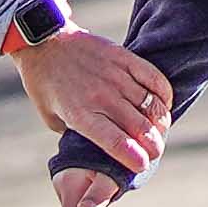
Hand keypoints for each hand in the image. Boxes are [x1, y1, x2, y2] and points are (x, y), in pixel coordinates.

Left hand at [14, 24, 169, 175]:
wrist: (43, 41)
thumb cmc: (44, 83)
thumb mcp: (51, 117)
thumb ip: (74, 134)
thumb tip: (94, 147)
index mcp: (81, 115)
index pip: (116, 143)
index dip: (135, 159)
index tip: (143, 165)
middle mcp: (101, 97)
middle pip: (140, 128)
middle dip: (154, 145)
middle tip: (155, 150)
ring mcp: (115, 76)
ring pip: (152, 105)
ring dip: (161, 122)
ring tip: (160, 129)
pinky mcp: (123, 57)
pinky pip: (154, 78)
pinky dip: (164, 95)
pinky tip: (163, 104)